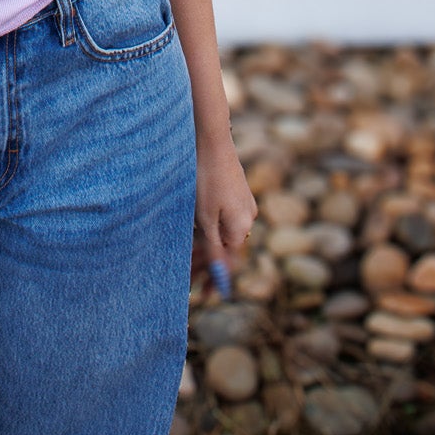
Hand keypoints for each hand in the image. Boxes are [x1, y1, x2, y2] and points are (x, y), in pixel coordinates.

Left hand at [189, 133, 256, 289]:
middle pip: (227, 248)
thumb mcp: (205, 218)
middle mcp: (248, 217)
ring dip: (206, 246)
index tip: (201, 295)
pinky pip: (223, 218)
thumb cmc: (204, 178)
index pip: (229, 263)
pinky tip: (194, 230)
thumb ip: (214, 248)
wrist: (210, 139)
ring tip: (186, 257)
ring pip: (223, 232)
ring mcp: (243, 203)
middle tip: (186, 279)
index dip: (213, 279)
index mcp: (241, 227)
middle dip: (206, 264)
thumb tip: (221, 276)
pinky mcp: (235, 191)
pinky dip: (210, 228)